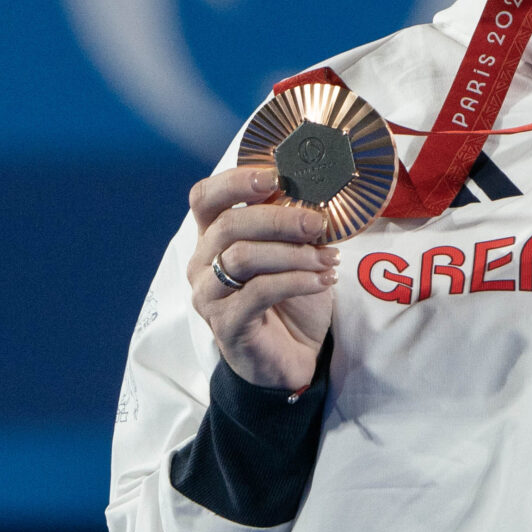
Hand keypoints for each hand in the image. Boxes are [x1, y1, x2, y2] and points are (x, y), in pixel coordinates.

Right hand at [187, 166, 339, 391]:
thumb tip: (316, 194)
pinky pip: (259, 292)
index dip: (234, 181)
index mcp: (212, 238)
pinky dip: (297, 281)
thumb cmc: (289, 298)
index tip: (274, 177)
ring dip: (293, 253)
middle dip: (279, 219)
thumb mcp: (292, 254)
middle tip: (317, 222)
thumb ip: (291, 226)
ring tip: (328, 259)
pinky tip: (323, 280)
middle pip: (229, 225)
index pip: (205, 197)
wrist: (291, 354)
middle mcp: (202, 263)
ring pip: (243, 257)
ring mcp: (209, 295)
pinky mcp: (227, 324)